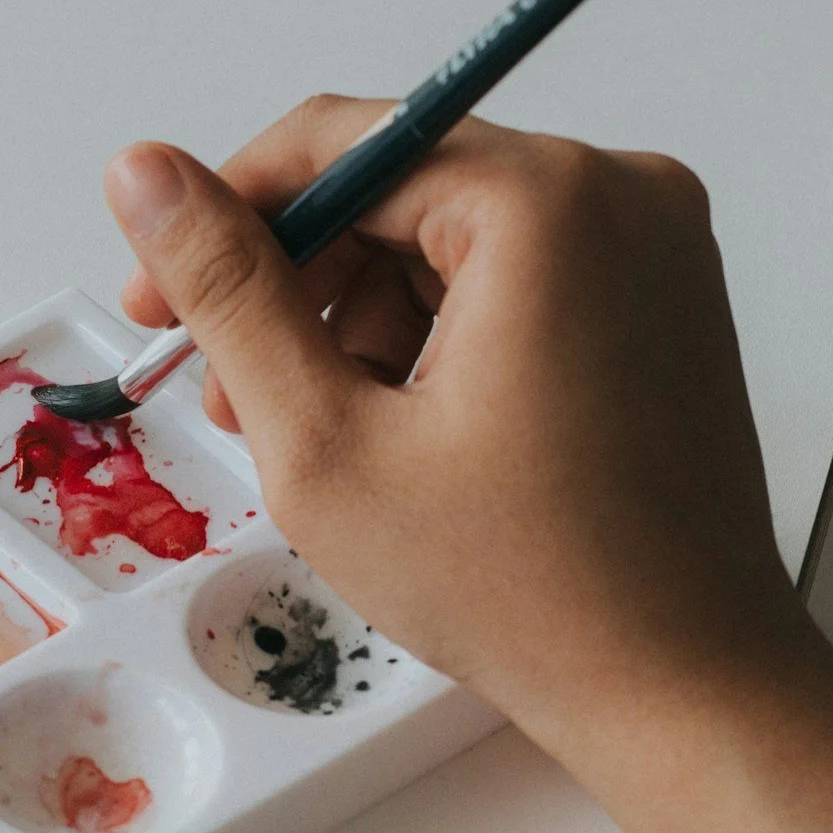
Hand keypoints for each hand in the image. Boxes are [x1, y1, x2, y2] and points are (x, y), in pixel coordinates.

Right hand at [105, 97, 832, 832]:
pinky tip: (404, 431)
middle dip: (299, 285)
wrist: (686, 689)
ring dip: (363, 320)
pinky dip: (442, 336)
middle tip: (231, 394)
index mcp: (547, 202)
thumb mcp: (326, 440)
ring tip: (325, 438)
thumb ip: (228, 290)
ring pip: (451, 238)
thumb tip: (147, 174)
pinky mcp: (664, 300)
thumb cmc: (533, 590)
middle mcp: (621, 193)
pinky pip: (517, 276)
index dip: (228, 216)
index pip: (341, 143)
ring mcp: (656, 246)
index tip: (158, 296)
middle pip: (399, 186)